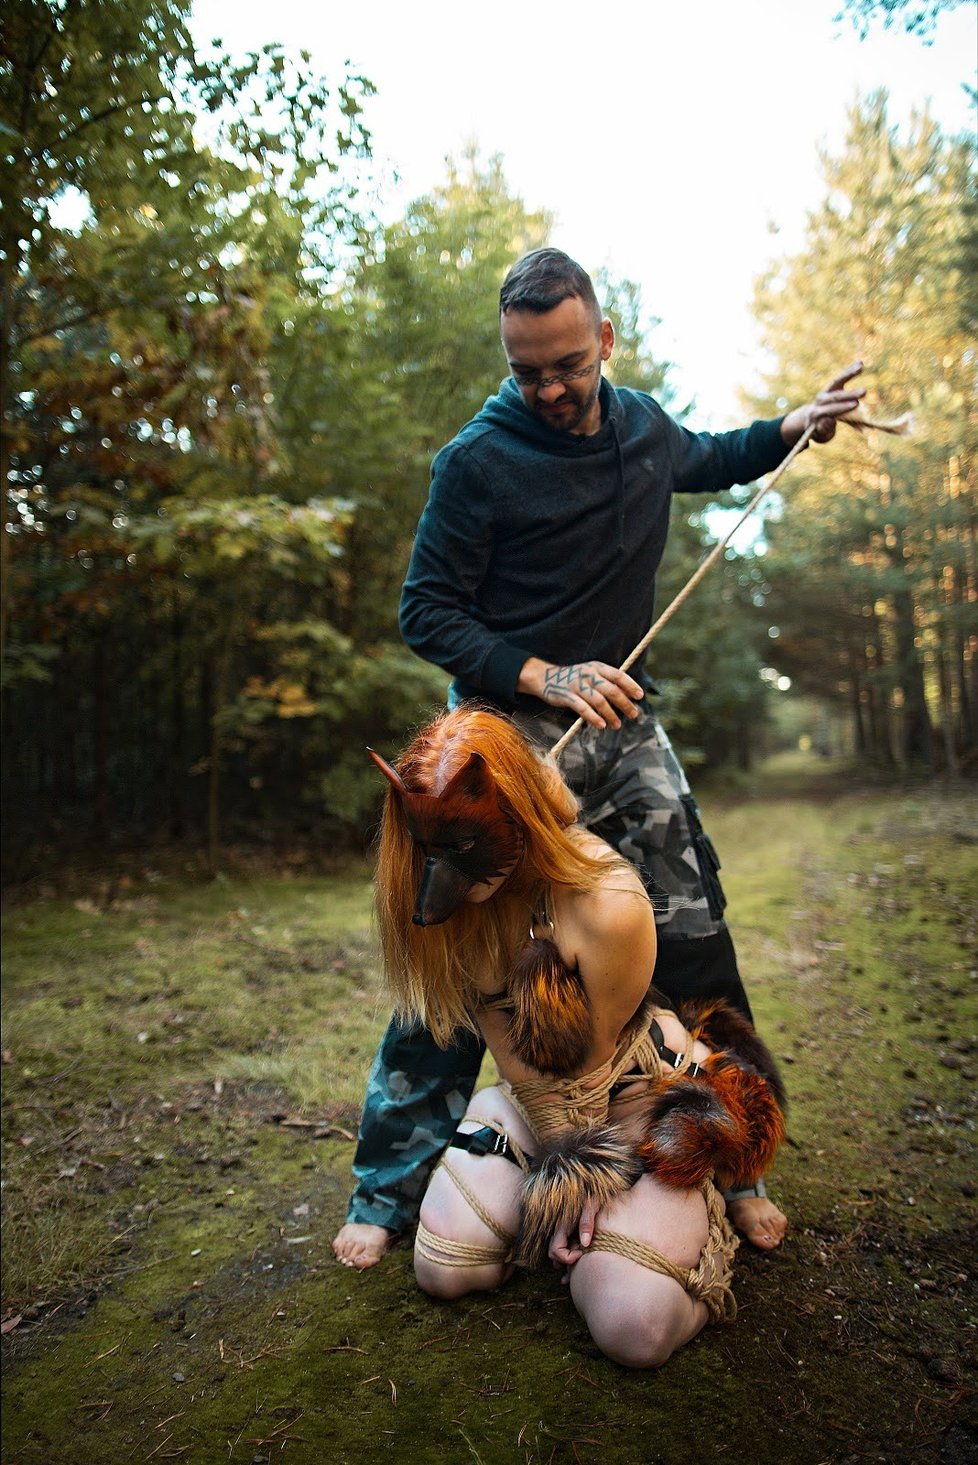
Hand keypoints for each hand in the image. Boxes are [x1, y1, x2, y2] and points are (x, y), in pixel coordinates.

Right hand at [518, 657, 643, 729]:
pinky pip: (583, 708)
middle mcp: (588, 674)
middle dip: (625, 704)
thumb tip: (627, 695)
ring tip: (617, 725)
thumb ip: (606, 681)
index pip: (618, 675)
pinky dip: (593, 718)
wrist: (544, 677)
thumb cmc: (573, 678)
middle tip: (633, 714)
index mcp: (596, 667)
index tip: (639, 696)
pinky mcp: (567, 696)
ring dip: (611, 715)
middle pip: (612, 690)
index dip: (631, 686)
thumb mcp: (590, 673)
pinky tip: (601, 725)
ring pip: (599, 701)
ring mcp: (577, 685)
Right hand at [548, 1201, 598, 1267]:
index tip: (582, 1252)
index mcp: (562, 1225)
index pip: (555, 1250)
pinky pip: (564, 1251)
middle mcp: (560, 1231)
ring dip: (568, 1260)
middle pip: (553, 1255)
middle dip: (567, 1260)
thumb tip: (585, 1243)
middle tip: (584, 1253)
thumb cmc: (595, 1195)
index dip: (567, 1257)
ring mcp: (563, 1233)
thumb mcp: (592, 1205)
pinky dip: (568, 1260)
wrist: (596, 1188)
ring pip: (557, 1254)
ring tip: (584, 1254)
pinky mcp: (569, 1233)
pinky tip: (578, 1262)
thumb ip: (586, 1222)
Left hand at [780, 362, 864, 446]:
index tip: (856, 404)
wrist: (810, 418)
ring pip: (837, 381)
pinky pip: (840, 377)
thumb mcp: (821, 434)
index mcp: (817, 413)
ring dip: (849, 374)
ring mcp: (825, 391)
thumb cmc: (819, 430)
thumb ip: (826, 429)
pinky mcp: (831, 386)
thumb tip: (830, 421)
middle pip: (835, 396)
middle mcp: (820, 400)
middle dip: (850, 394)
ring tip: (861, 367)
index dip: (843, 407)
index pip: (831, 410)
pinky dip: (850, 370)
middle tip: (864, 392)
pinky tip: (860, 363)